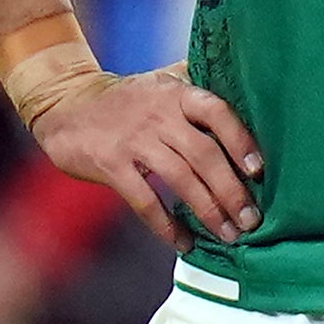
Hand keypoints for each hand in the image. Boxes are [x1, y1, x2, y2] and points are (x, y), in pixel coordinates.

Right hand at [35, 67, 262, 244]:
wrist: (64, 101)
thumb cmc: (128, 98)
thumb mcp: (164, 81)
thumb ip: (199, 90)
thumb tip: (252, 99)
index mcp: (178, 94)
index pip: (217, 112)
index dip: (241, 141)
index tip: (259, 171)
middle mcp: (159, 115)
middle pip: (204, 154)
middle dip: (231, 191)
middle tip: (251, 220)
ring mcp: (134, 140)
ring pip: (180, 179)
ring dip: (207, 210)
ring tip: (228, 234)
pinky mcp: (110, 164)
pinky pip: (144, 200)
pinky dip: (166, 225)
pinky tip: (184, 242)